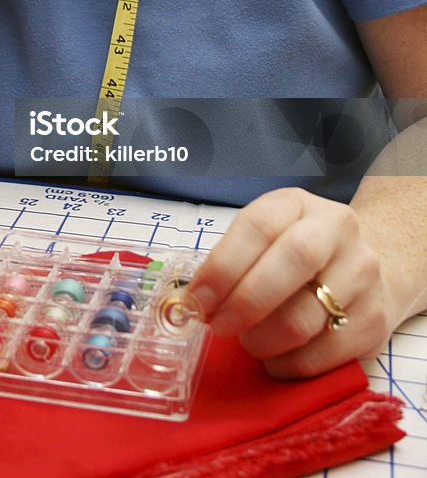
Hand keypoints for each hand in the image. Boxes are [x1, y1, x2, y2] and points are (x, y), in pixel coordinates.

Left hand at [187, 187, 398, 377]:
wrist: (365, 268)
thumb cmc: (296, 254)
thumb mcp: (267, 238)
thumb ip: (233, 259)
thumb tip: (195, 301)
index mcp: (299, 204)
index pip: (260, 225)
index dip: (223, 265)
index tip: (197, 299)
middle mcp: (337, 230)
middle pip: (292, 261)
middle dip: (244, 302)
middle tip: (219, 326)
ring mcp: (362, 274)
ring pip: (304, 318)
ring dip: (262, 340)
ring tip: (249, 340)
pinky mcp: (374, 321)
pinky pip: (321, 355)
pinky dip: (287, 364)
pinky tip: (276, 357)